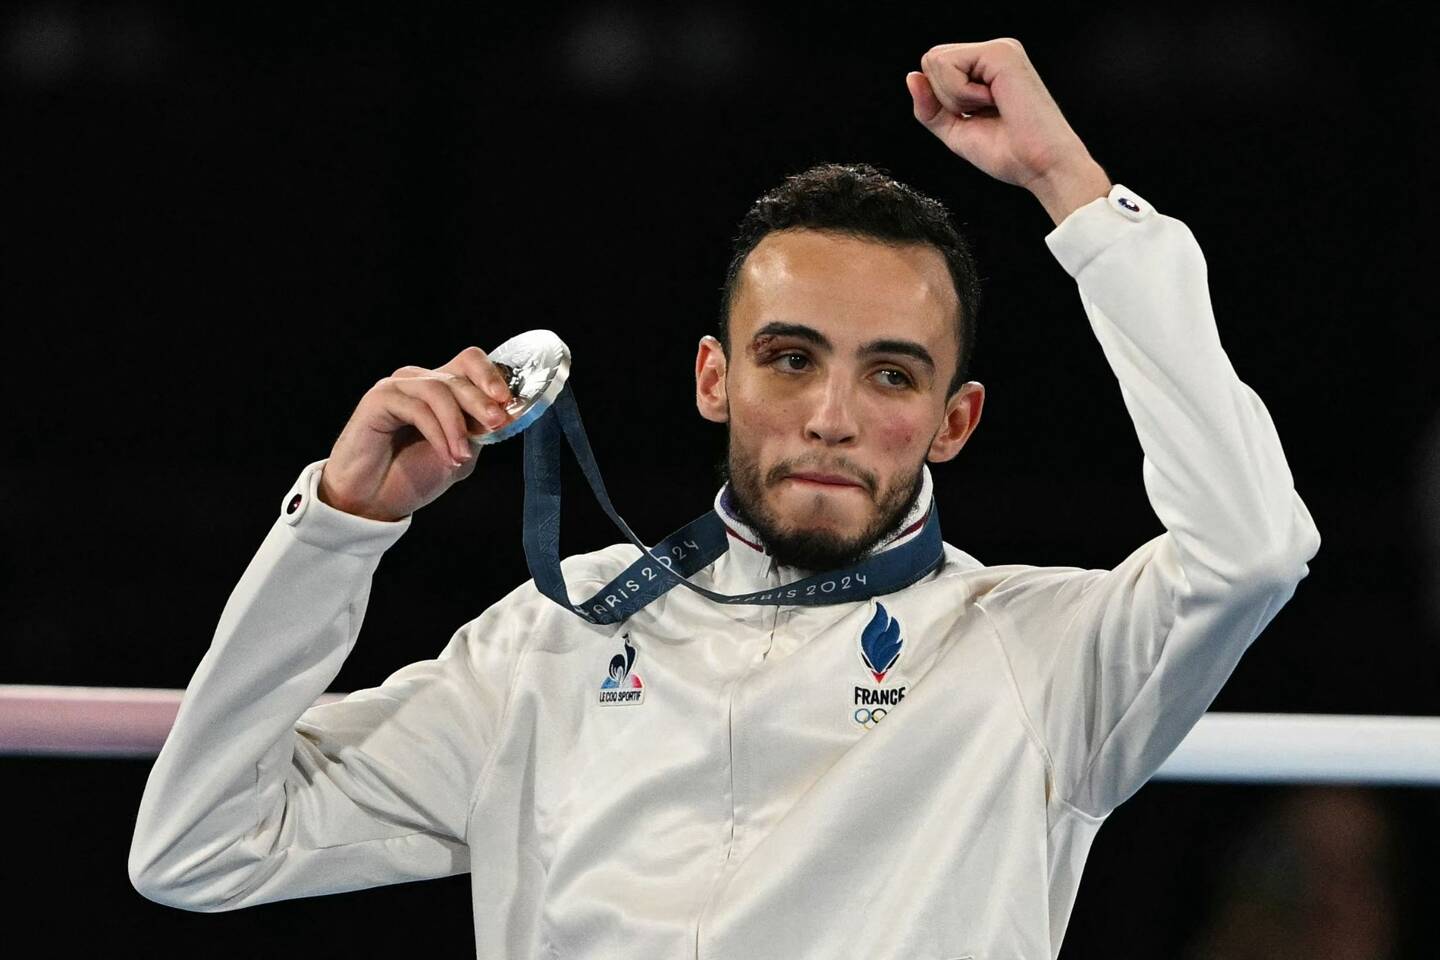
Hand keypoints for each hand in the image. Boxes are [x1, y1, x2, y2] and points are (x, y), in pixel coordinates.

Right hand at [317, 346, 516, 521]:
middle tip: (496, 424)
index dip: (492, 376)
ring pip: (440, 389)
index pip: (471, 362)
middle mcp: (421, 380)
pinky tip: (446, 456)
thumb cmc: (414, 475)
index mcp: (443, 388)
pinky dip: (438, 434)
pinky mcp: (379, 398)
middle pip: (460, 373)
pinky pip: (418, 408)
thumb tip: (506, 414)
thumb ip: (480, 431)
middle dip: (482, 401)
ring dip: (458, 425)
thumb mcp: (461, 453)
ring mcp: (399, 387)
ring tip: (462, 457)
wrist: (374, 500)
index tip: (508, 401)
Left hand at [906, 39, 1108, 217]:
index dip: (939, 101)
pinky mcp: (1000, 52)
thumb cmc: (1010, 154)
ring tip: (990, 108)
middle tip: (982, 114)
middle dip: (944, 98)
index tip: (974, 118)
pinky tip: (993, 102)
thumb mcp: (956, 131)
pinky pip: (949, 65)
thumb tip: (912, 77)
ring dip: (953, 97)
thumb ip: (930, 107)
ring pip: (935, 60)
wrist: (1042, 166)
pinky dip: (961, 94)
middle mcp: (993, 54)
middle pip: (931, 61)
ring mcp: (999, 50)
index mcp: (986, 70)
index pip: (934, 70)